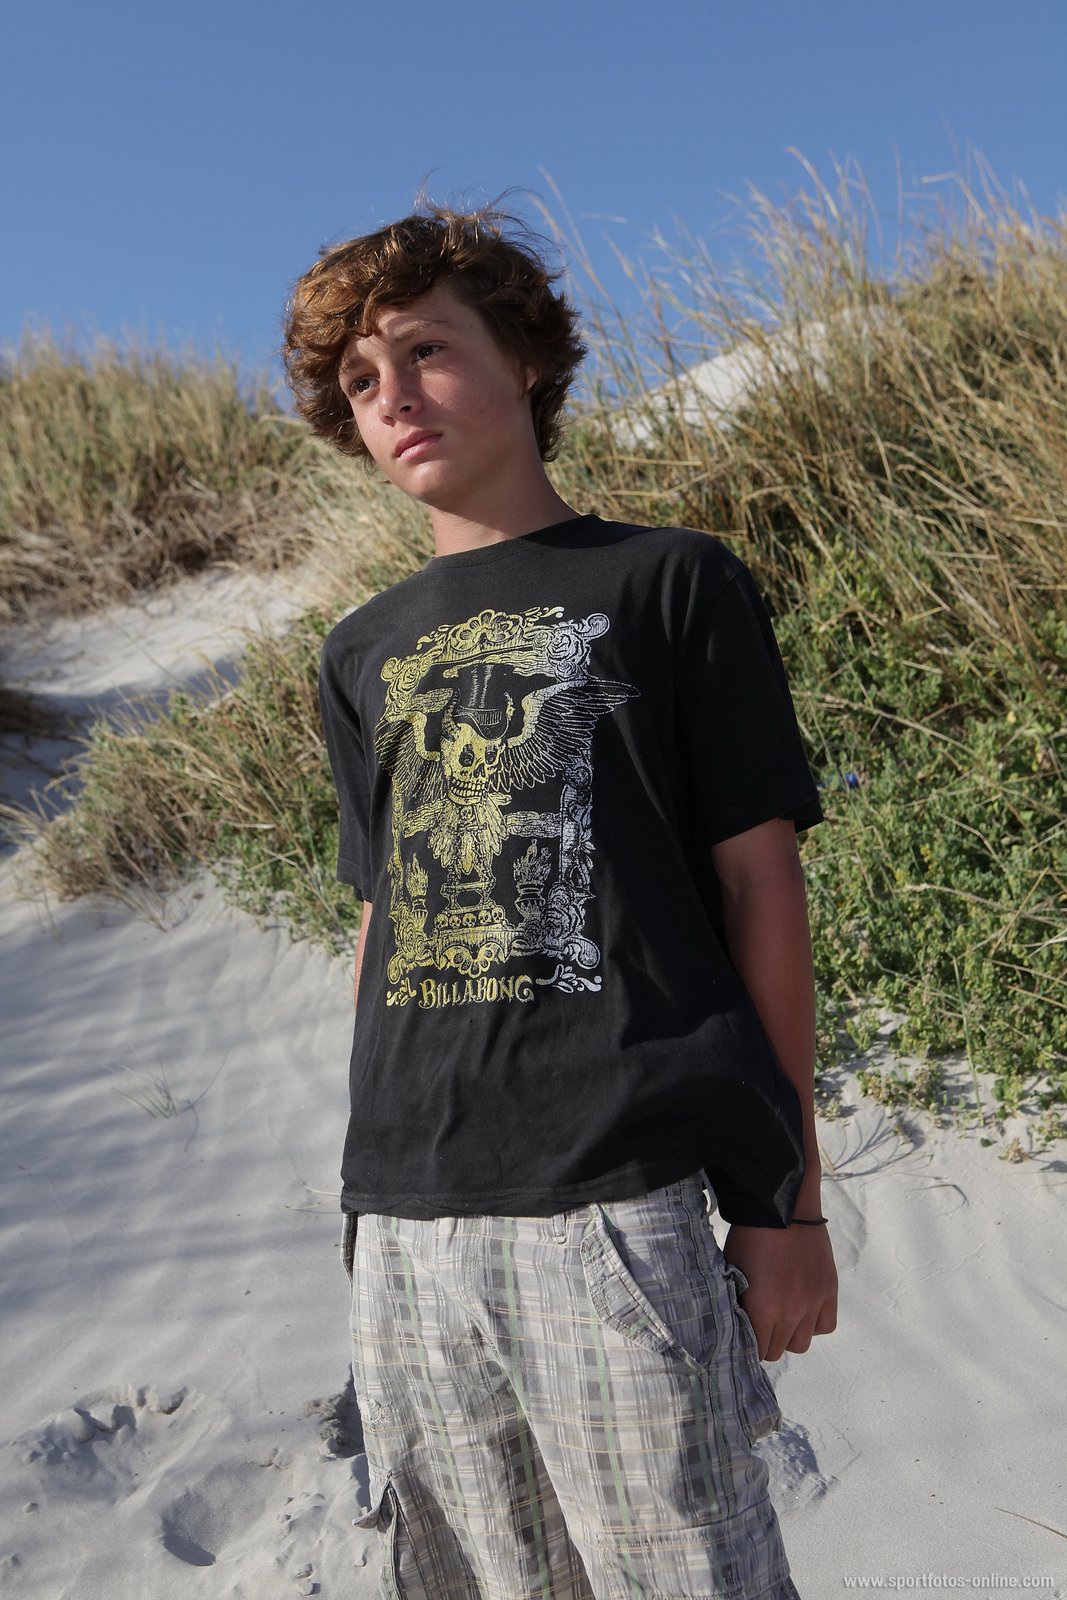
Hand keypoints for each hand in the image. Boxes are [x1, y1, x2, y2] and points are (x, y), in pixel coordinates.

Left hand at [723, 1223, 837, 1361]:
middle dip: (768, 1340)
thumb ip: (738, 1302)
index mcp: (762, 1308)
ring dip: (790, 1335)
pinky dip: (814, 1324)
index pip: (757, 1350)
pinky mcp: (829, 1291)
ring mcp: (813, 1302)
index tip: (747, 1332)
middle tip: (762, 1322)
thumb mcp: (733, 1270)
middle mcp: (790, 1312)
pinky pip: (825, 1325)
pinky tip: (804, 1310)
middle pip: (778, 1350)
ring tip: (783, 1316)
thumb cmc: (750, 1235)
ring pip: (802, 1343)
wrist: (783, 1208)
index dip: (750, 1343)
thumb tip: (737, 1322)